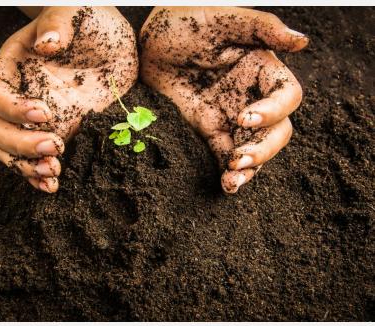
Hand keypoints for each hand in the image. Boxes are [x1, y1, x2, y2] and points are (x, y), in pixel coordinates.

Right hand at [0, 7, 137, 191]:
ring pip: (10, 151)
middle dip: (19, 143)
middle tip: (53, 145)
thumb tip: (45, 45)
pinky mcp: (57, 133)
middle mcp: (18, 95)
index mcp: (12, 65)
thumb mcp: (76, 12)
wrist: (115, 46)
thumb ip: (58, 23)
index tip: (44, 113)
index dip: (10, 108)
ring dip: (27, 166)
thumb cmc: (90, 21)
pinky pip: (35, 160)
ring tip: (54, 171)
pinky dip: (39, 176)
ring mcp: (35, 120)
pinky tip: (53, 185)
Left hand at [140, 7, 307, 192]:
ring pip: (254, 148)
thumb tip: (302, 41)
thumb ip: (260, 27)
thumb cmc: (184, 21)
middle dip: (264, 148)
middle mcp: (250, 96)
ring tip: (233, 179)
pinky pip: (225, 155)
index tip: (244, 118)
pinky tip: (226, 185)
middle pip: (277, 130)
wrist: (143, 45)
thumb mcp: (221, 19)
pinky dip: (229, 173)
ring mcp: (230, 117)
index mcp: (261, 70)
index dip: (273, 111)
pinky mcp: (208, 131)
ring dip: (249, 167)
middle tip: (240, 157)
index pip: (286, 97)